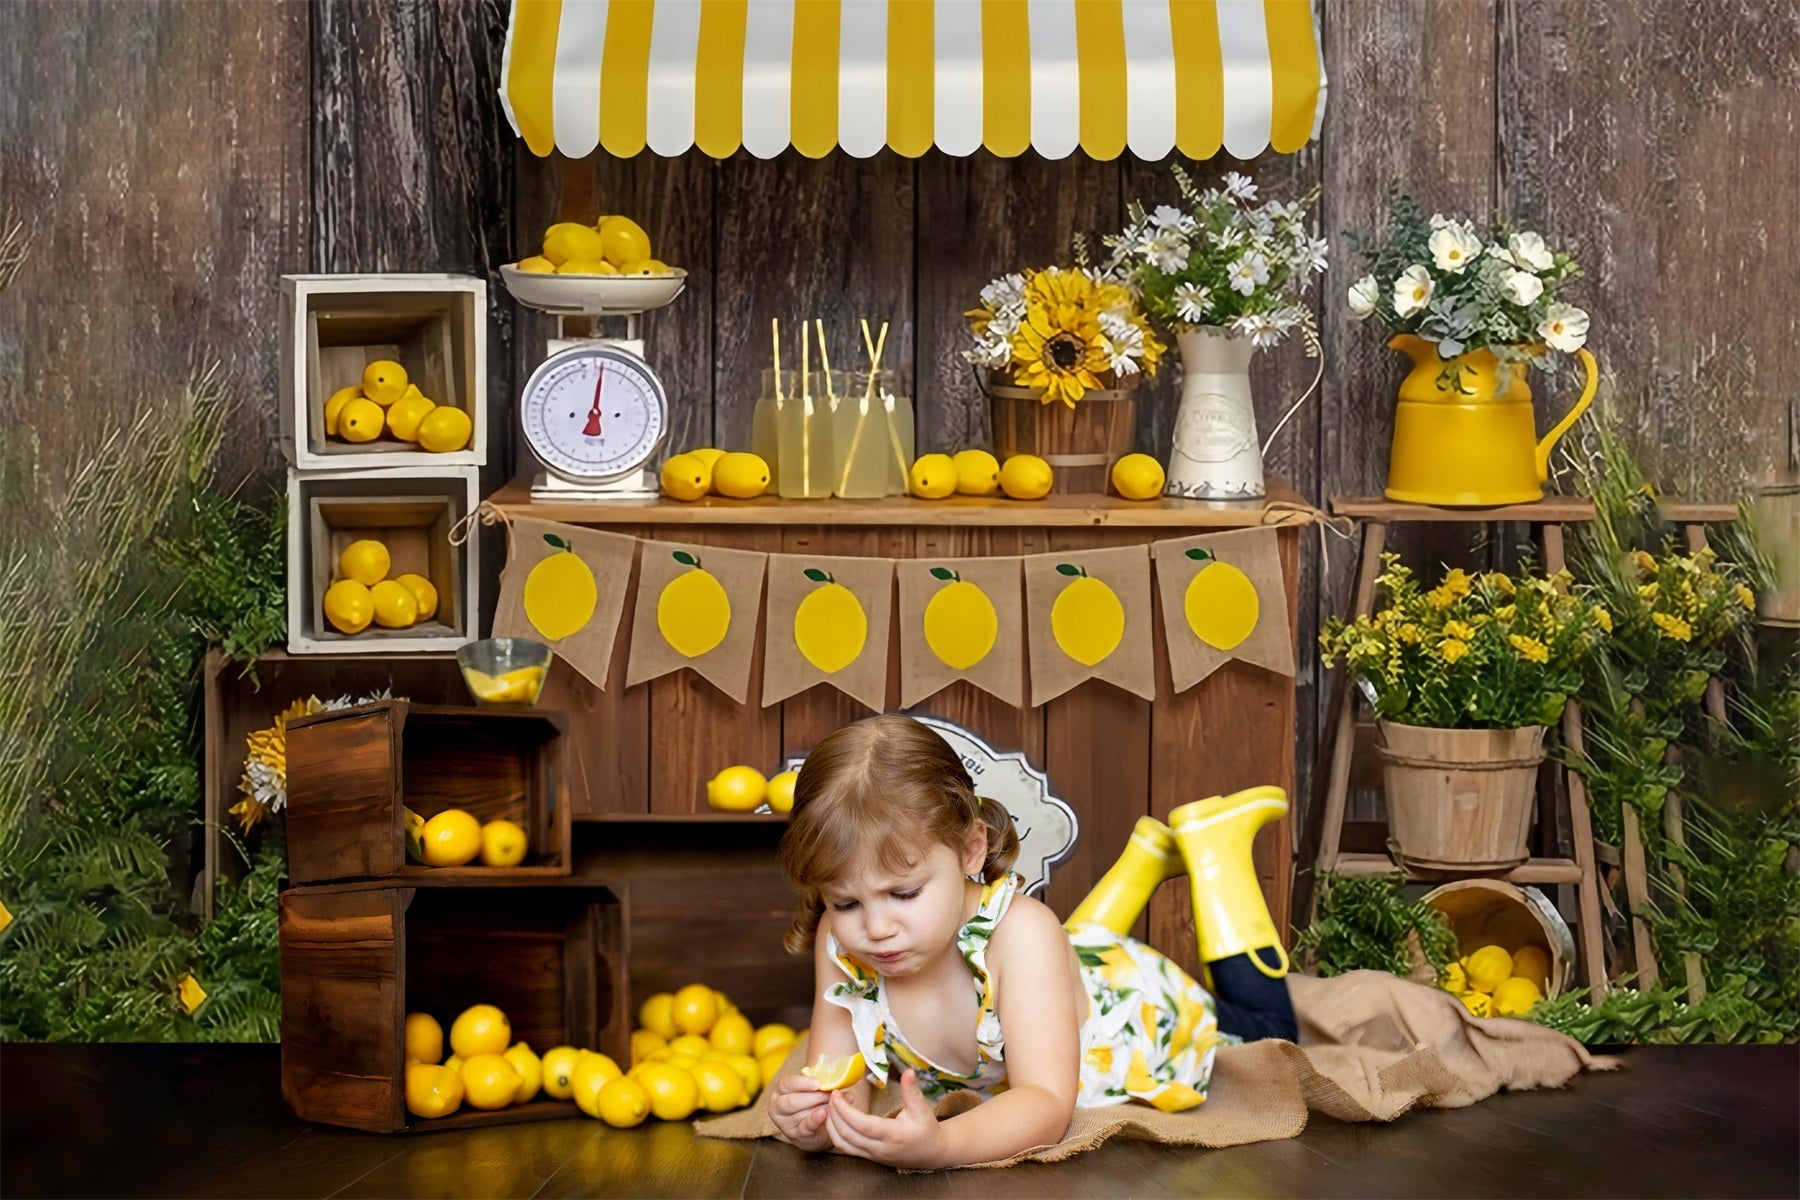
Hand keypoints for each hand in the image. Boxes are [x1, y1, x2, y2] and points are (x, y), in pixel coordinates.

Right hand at [766, 1071, 832, 1151]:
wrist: (813, 1129)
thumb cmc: (811, 1103)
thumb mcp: (812, 1090)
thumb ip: (822, 1085)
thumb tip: (842, 1085)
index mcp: (779, 1091)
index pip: (786, 1084)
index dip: (802, 1083)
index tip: (818, 1083)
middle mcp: (777, 1107)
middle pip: (792, 1101)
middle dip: (815, 1097)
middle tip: (831, 1094)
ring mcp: (784, 1124)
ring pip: (801, 1114)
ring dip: (820, 1107)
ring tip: (834, 1104)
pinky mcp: (795, 1136)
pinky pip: (805, 1127)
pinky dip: (815, 1119)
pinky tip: (824, 1113)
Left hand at [824, 1069, 945, 1168]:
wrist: (930, 1154)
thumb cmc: (926, 1129)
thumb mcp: (922, 1109)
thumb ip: (912, 1091)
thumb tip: (909, 1071)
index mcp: (893, 1136)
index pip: (862, 1125)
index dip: (845, 1110)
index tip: (836, 1094)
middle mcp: (880, 1148)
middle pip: (847, 1135)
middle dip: (834, 1115)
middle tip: (830, 1095)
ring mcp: (873, 1155)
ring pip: (843, 1145)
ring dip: (832, 1126)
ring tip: (830, 1106)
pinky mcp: (869, 1157)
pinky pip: (846, 1149)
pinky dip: (836, 1134)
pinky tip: (835, 1119)